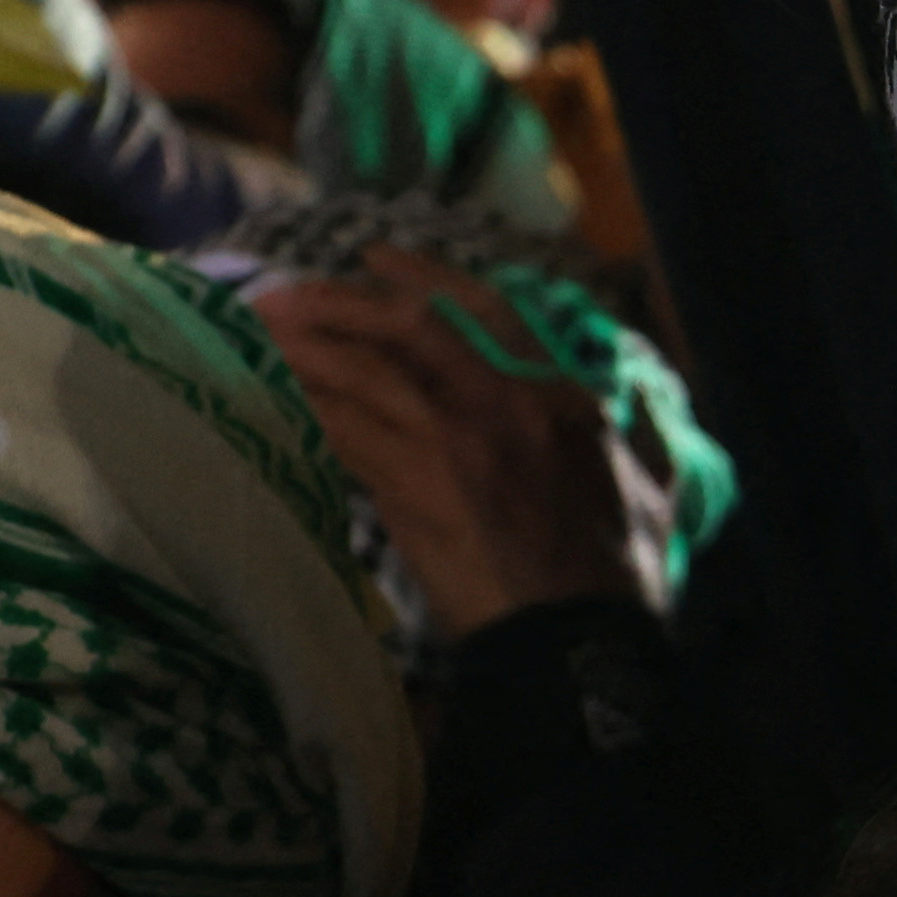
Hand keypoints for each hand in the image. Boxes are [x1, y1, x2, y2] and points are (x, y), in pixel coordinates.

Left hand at [247, 248, 637, 638]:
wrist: (574, 639)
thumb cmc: (615, 571)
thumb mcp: (640, 480)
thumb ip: (622, 427)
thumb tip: (617, 398)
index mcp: (556, 391)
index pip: (483, 308)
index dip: (422, 276)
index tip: (372, 257)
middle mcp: (501, 400)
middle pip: (406, 328)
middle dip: (338, 303)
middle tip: (285, 296)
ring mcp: (452, 442)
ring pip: (363, 374)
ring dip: (303, 350)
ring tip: (256, 334)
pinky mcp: (411, 488)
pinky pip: (342, 431)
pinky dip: (303, 408)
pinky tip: (269, 398)